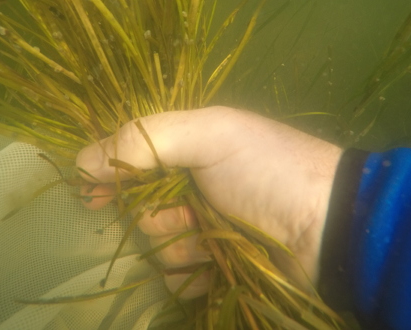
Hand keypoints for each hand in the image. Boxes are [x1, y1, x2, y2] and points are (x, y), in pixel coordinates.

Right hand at [76, 106, 342, 297]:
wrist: (330, 228)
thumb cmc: (267, 170)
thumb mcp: (210, 133)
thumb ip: (144, 139)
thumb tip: (81, 159)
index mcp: (188, 148)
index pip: (130, 161)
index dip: (109, 177)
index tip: (91, 196)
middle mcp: (191, 186)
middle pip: (139, 210)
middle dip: (157, 216)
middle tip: (188, 214)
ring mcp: (203, 229)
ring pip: (156, 247)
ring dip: (178, 247)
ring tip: (212, 239)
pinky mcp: (216, 265)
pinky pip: (178, 277)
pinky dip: (193, 274)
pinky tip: (217, 265)